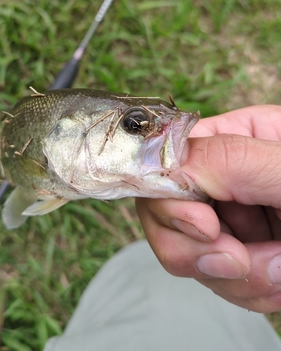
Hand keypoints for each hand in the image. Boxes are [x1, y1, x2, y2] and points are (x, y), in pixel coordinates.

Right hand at [136, 105, 280, 312]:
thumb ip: (229, 159)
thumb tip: (166, 169)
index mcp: (234, 137)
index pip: (167, 159)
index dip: (168, 197)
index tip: (204, 227)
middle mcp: (223, 177)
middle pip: (161, 211)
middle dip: (195, 246)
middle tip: (240, 258)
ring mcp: (229, 218)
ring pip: (185, 253)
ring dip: (230, 275)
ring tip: (280, 269)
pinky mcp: (240, 254)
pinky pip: (213, 279)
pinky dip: (245, 290)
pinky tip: (279, 279)